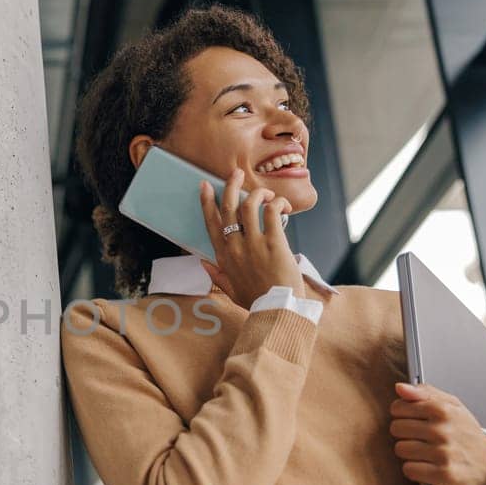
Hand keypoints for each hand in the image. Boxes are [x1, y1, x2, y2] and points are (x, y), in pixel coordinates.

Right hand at [196, 167, 301, 307]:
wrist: (278, 310)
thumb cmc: (257, 301)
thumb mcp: (231, 290)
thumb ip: (217, 276)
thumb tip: (203, 264)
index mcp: (224, 257)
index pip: (211, 223)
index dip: (207, 202)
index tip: (206, 186)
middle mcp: (235, 247)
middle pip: (228, 208)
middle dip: (231, 186)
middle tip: (237, 174)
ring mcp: (254, 244)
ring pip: (250, 205)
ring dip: (258, 194)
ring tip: (266, 194)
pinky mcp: (274, 243)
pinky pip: (272, 213)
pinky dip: (277, 204)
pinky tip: (282, 206)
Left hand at [388, 381, 485, 484]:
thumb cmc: (466, 432)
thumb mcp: (452, 405)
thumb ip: (424, 392)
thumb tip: (400, 388)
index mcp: (442, 410)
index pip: (398, 408)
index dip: (402, 415)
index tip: (413, 420)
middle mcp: (442, 430)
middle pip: (396, 429)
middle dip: (405, 434)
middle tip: (420, 438)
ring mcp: (443, 453)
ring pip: (400, 449)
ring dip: (409, 452)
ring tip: (424, 452)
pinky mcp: (443, 474)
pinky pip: (409, 469)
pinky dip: (414, 469)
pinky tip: (427, 466)